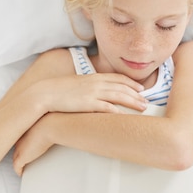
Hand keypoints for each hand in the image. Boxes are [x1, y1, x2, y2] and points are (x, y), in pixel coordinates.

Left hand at [12, 114, 53, 175]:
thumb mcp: (46, 125)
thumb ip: (45, 128)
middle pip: (16, 150)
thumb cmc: (50, 123)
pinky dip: (18, 171)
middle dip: (19, 155)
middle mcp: (18, 140)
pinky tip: (21, 173)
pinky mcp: (21, 158)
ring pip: (16, 159)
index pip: (20, 141)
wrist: (48, 127)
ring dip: (19, 163)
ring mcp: (18, 149)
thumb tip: (53, 129)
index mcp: (22, 131)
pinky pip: (16, 167)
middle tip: (24, 160)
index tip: (27, 149)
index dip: (22, 146)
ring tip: (23, 168)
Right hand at [31, 73, 146, 113]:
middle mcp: (96, 83)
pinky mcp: (87, 103)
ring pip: (118, 96)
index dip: (131, 83)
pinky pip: (105, 107)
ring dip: (132, 101)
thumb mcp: (77, 83)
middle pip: (122, 87)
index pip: (117, 78)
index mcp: (94, 77)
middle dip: (136, 94)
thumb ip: (90, 85)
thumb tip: (97, 92)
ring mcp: (92, 93)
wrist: (45, 93)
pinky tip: (125, 115)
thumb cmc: (59, 90)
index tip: (141, 88)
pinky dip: (116, 110)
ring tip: (143, 107)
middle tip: (147, 100)